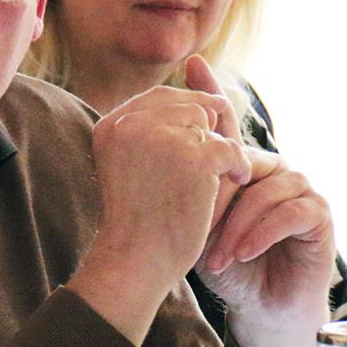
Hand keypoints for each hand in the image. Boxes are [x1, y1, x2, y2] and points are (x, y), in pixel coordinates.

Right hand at [69, 59, 251, 343]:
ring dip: (221, 148)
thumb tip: (198, 86)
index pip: (160, 96)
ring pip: (210, 122)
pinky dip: (236, 166)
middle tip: (215, 161)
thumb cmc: (137, 219)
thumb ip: (151, 128)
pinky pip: (229, 147)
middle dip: (210, 129)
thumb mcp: (131, 163)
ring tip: (218, 176)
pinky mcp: (192, 156)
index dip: (188, 111)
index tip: (201, 139)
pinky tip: (232, 183)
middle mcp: (130, 124)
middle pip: (190, 104)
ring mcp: (161, 137)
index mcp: (110, 125)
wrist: (135, 260)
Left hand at [189, 64, 335, 346]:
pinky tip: (239, 255)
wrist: (259, 307)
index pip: (228, 127)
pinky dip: (260, 233)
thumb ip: (181, 193)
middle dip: (214, 196)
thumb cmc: (226, 265)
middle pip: (242, 163)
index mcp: (243, 166)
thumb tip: (143, 154)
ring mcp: (299, 189)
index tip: (192, 64)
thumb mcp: (194, 228)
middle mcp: (273, 169)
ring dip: (234, 225)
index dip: (214, 93)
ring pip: (264, 189)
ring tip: (213, 258)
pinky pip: (290, 212)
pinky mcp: (319, 214)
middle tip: (193, 225)